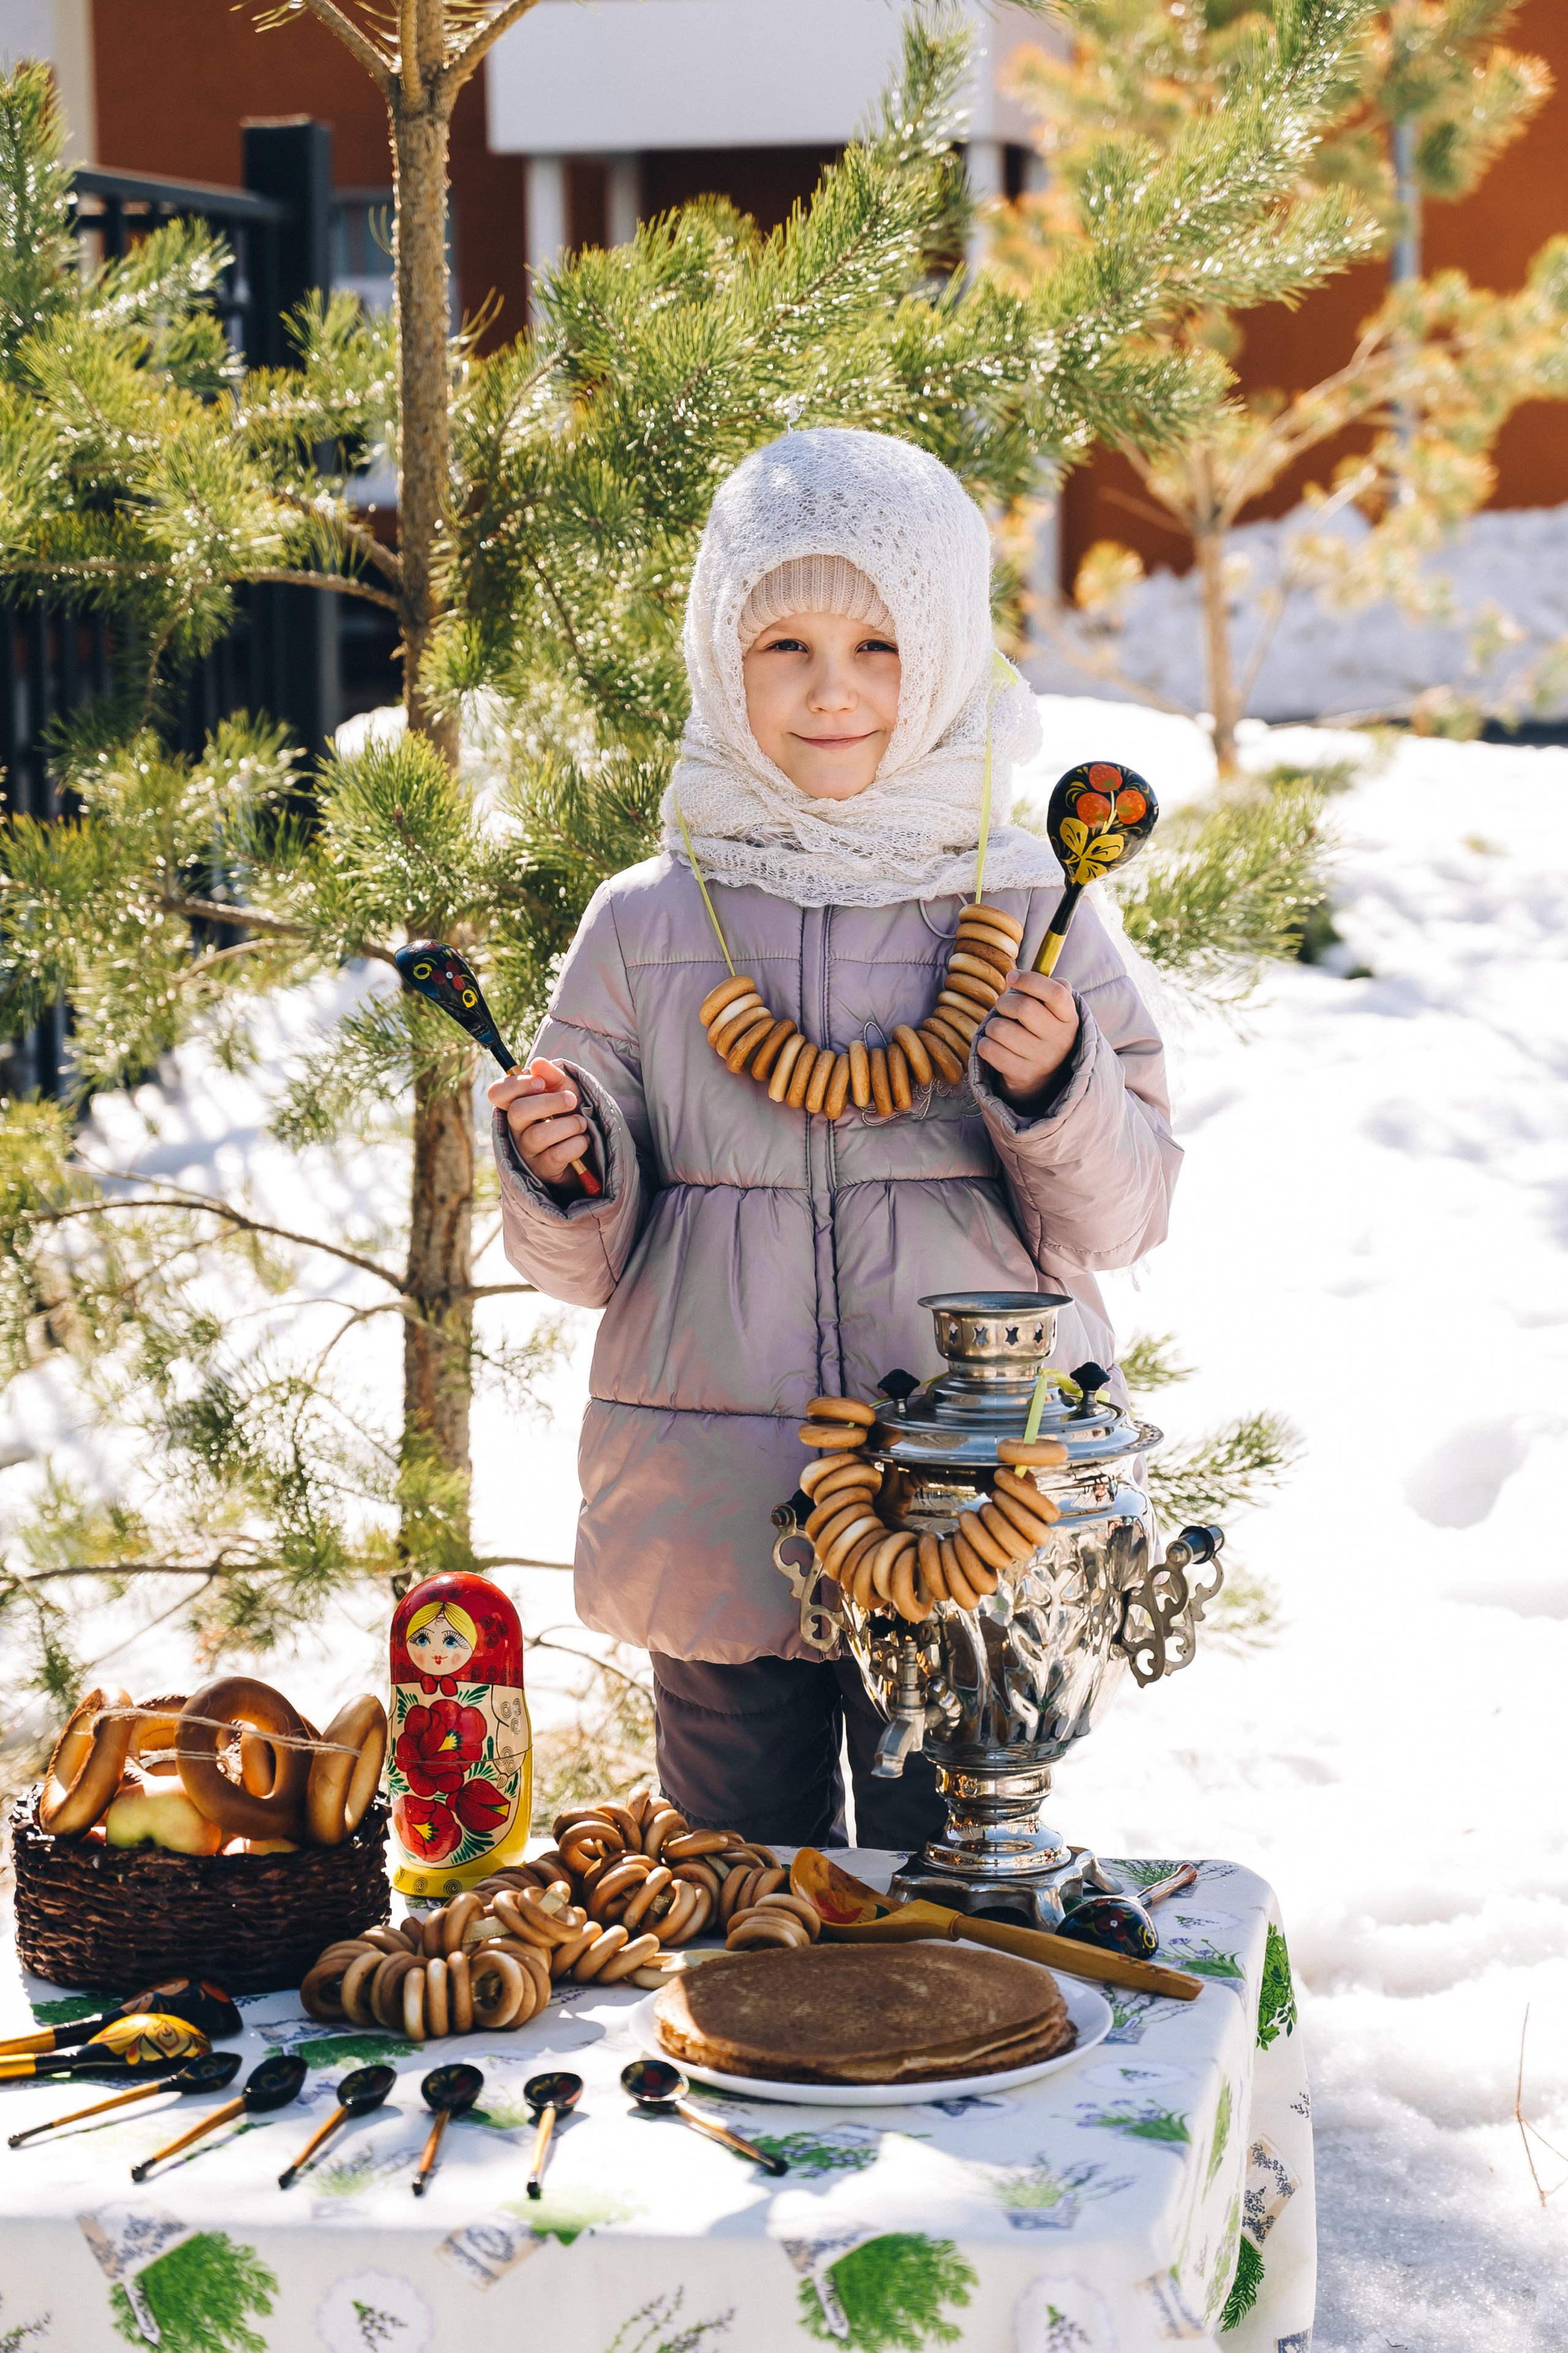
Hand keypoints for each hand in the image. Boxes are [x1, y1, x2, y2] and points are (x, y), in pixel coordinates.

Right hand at [487, 1056, 589, 1188]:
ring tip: (582, 1123)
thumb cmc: (570, 1114)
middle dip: (550, 1102)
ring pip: (538, 1135)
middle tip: (572, 1101)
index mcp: (516, 1105)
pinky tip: (583, 1140)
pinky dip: (576, 1145)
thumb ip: (553, 1076)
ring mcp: (527, 1151)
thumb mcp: (566, 1090)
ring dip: (568, 1125)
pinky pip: (556, 1155)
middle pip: (518, 1112)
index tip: (540, 1083)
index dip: (515, 1085)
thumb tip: (538, 1063)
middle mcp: (516, 1128)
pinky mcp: (542, 1170)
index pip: (497, 1093)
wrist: (591, 1149)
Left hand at [975, 970, 1078, 1107]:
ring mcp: (1041, 1059)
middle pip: (1023, 1007)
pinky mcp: (1021, 1074)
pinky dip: (985, 1043)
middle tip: (1003, 1007)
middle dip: (1004, 1002)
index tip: (1012, 976)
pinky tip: (994, 1045)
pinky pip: (989, 1049)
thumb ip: (1045, 989)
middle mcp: (1059, 1040)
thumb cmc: (1042, 1032)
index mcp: (1069, 1018)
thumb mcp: (1053, 1011)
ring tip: (1000, 1030)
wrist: (1044, 1079)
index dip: (1030, 980)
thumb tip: (1017, 976)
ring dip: (993, 1025)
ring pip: (1000, 1028)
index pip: (1056, 993)